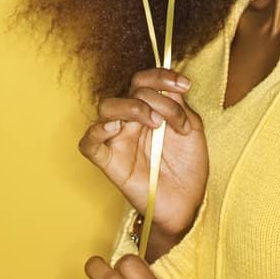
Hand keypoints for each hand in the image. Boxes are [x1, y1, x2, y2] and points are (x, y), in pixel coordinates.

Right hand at [78, 67, 207, 237]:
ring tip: (155, 123)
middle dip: (154, 95)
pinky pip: (89, 144)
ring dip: (132, 107)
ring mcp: (119, 140)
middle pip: (129, 88)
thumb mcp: (190, 128)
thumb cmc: (188, 167)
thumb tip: (169, 87)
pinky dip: (96, 131)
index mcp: (149, 109)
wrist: (188, 203)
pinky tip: (115, 128)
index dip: (162, 75)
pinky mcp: (110, 163)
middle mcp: (132, 121)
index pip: (144, 80)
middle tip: (170, 118)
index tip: (185, 85)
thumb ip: (178, 105)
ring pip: (107, 107)